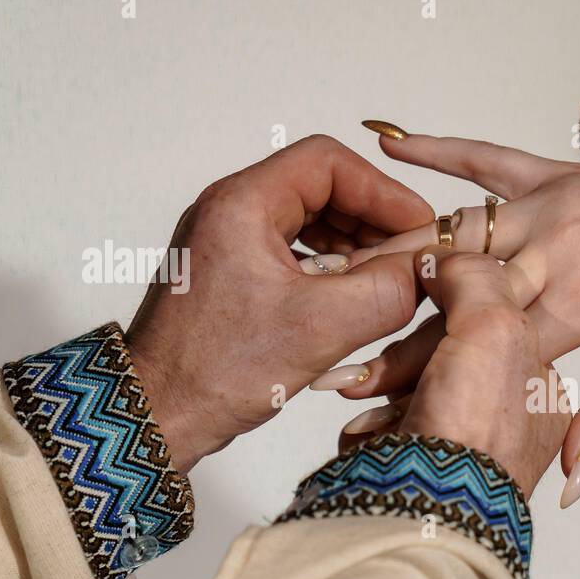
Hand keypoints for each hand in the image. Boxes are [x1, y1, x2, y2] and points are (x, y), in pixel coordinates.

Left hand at [125, 135, 433, 472]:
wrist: (157, 414)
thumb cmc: (214, 371)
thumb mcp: (321, 328)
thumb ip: (385, 291)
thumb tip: (422, 270)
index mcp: (242, 205)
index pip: (328, 163)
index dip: (382, 192)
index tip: (416, 226)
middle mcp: (229, 213)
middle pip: (320, 187)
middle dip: (372, 219)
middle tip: (408, 254)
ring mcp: (228, 244)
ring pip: (308, 220)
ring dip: (353, 244)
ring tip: (385, 280)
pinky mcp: (231, 275)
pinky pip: (292, 252)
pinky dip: (329, 268)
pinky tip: (352, 301)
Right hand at [321, 132, 579, 502]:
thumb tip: (572, 481)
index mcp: (578, 299)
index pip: (486, 351)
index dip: (429, 386)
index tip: (378, 416)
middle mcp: (552, 246)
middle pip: (455, 299)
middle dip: (397, 340)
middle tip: (340, 374)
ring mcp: (550, 202)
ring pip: (456, 233)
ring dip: (397, 259)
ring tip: (338, 284)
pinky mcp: (555, 172)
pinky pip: (488, 157)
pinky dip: (439, 148)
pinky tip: (390, 141)